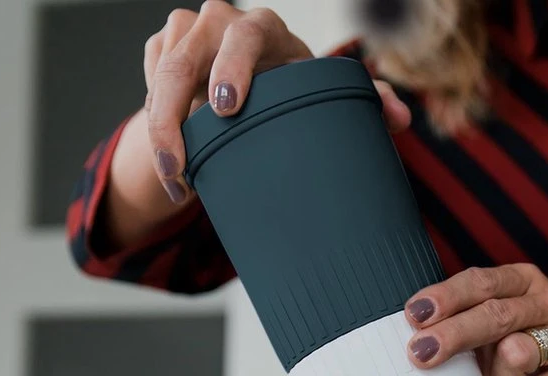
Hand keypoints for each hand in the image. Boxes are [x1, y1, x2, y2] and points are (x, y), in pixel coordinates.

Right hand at [143, 1, 410, 203]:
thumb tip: (400, 118)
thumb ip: (366, 102)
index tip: (225, 109)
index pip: (244, 37)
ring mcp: (186, 34)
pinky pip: (147, 84)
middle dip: (171, 116)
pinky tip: (172, 159)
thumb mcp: (325, 95)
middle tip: (178, 167)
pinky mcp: (161, 50)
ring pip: (159, 76)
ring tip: (176, 180)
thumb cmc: (296, 91)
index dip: (231, 68)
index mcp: (265, 30)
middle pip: (183, 61)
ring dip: (160, 130)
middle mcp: (221, 23)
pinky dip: (154, 124)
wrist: (256, 91)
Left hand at [404, 264, 547, 375]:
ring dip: (499, 374)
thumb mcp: (502, 332)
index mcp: (526, 282)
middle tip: (420, 353)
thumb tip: (420, 341)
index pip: (481, 282)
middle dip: (453, 334)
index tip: (414, 314)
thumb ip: (469, 329)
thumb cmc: (540, 353)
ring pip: (519, 351)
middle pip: (496, 313)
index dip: (446, 298)